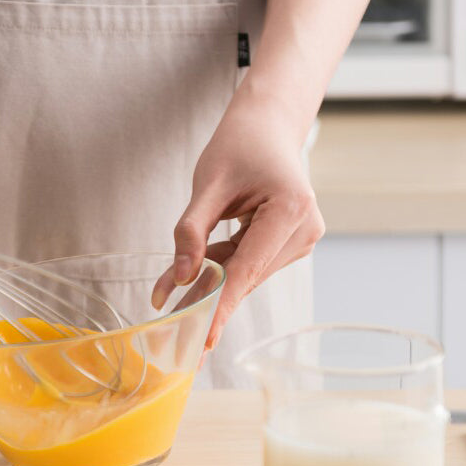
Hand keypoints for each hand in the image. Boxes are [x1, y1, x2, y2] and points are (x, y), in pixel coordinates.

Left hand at [151, 92, 324, 349]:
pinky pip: (244, 266)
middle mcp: (303, 230)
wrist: (266, 126)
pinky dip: (213, 272)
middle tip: (169, 335)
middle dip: (202, 300)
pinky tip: (181, 283)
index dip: (220, 306)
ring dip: (202, 286)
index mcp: (291, 209)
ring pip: (241, 276)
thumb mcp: (207, 184)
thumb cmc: (238, 146)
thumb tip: (181, 279)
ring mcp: (299, 240)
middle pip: (244, 278)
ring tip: (162, 297)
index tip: (201, 339)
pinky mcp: (287, 244)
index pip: (247, 270)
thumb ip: (191, 231)